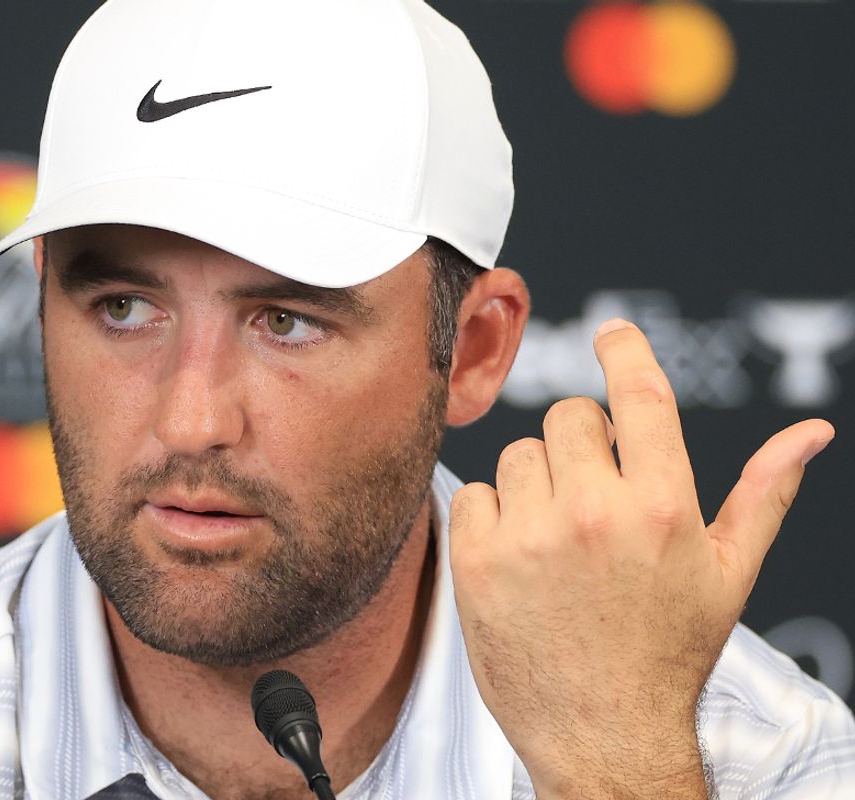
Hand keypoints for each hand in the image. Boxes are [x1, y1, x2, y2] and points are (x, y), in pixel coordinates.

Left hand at [447, 318, 834, 799]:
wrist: (602, 734)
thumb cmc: (669, 652)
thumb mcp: (729, 573)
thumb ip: (764, 492)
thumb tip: (810, 432)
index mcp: (663, 506)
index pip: (641, 396)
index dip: (626, 350)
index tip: (612, 332)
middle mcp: (594, 512)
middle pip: (568, 417)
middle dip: (582, 444)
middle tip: (593, 495)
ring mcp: (530, 536)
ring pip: (518, 455)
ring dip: (536, 483)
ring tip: (560, 539)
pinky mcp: (477, 561)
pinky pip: (473, 493)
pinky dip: (491, 516)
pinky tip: (520, 558)